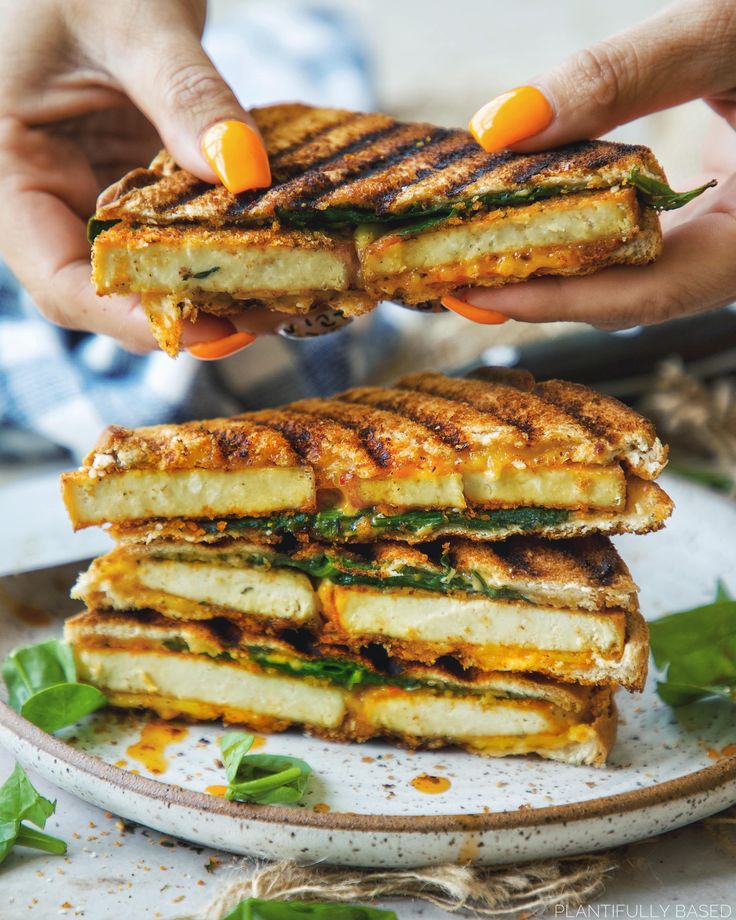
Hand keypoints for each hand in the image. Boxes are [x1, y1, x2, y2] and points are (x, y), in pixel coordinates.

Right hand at [0, 0, 272, 354]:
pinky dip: (229, 241)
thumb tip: (243, 171)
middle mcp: (50, 195)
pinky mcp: (140, 180)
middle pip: (112, 290)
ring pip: (154, 268)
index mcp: (7, 172)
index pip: (61, 281)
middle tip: (265, 317)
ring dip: (218, 286)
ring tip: (287, 294)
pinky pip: (183, 227)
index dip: (131, 319)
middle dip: (188, 313)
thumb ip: (182, 92)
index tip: (211, 329)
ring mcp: (97, 191)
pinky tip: (280, 247)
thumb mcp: (128, 14)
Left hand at [453, 0, 735, 329]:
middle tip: (448, 278)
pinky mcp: (716, 208)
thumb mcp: (731, 31)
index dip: (559, 302)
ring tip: (470, 248)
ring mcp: (728, 233)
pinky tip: (533, 208)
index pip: (649, 294)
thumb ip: (623, 77)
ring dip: (554, 260)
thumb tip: (498, 127)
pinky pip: (642, 234)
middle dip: (539, 292)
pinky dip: (583, 225)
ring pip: (634, 269)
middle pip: (629, 294)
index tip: (472, 295)